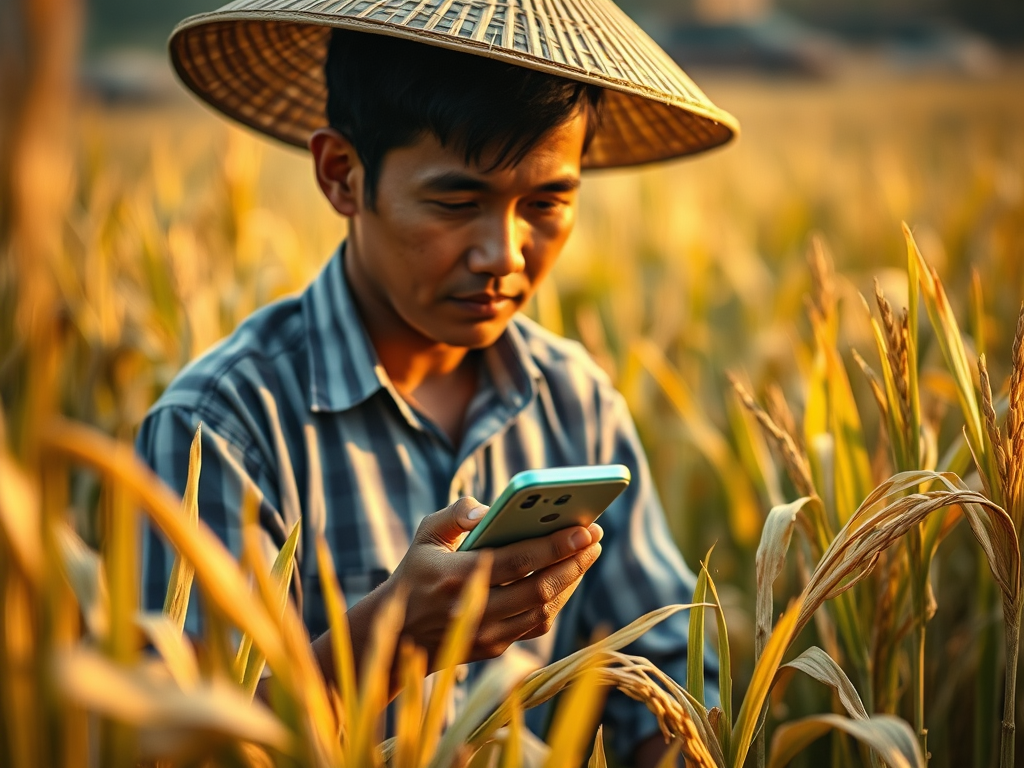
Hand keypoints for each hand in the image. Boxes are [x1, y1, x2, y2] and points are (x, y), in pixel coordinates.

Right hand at [387, 496, 603, 669]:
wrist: (400, 632)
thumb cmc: (418, 571)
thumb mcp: (426, 534)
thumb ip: (456, 513)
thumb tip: (488, 509)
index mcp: (456, 577)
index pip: (517, 560)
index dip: (555, 545)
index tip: (585, 528)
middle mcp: (473, 610)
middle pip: (539, 588)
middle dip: (574, 561)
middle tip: (595, 536)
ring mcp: (487, 634)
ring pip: (544, 609)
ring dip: (571, 580)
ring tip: (587, 552)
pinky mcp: (495, 647)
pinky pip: (536, 624)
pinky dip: (557, 599)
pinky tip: (568, 576)